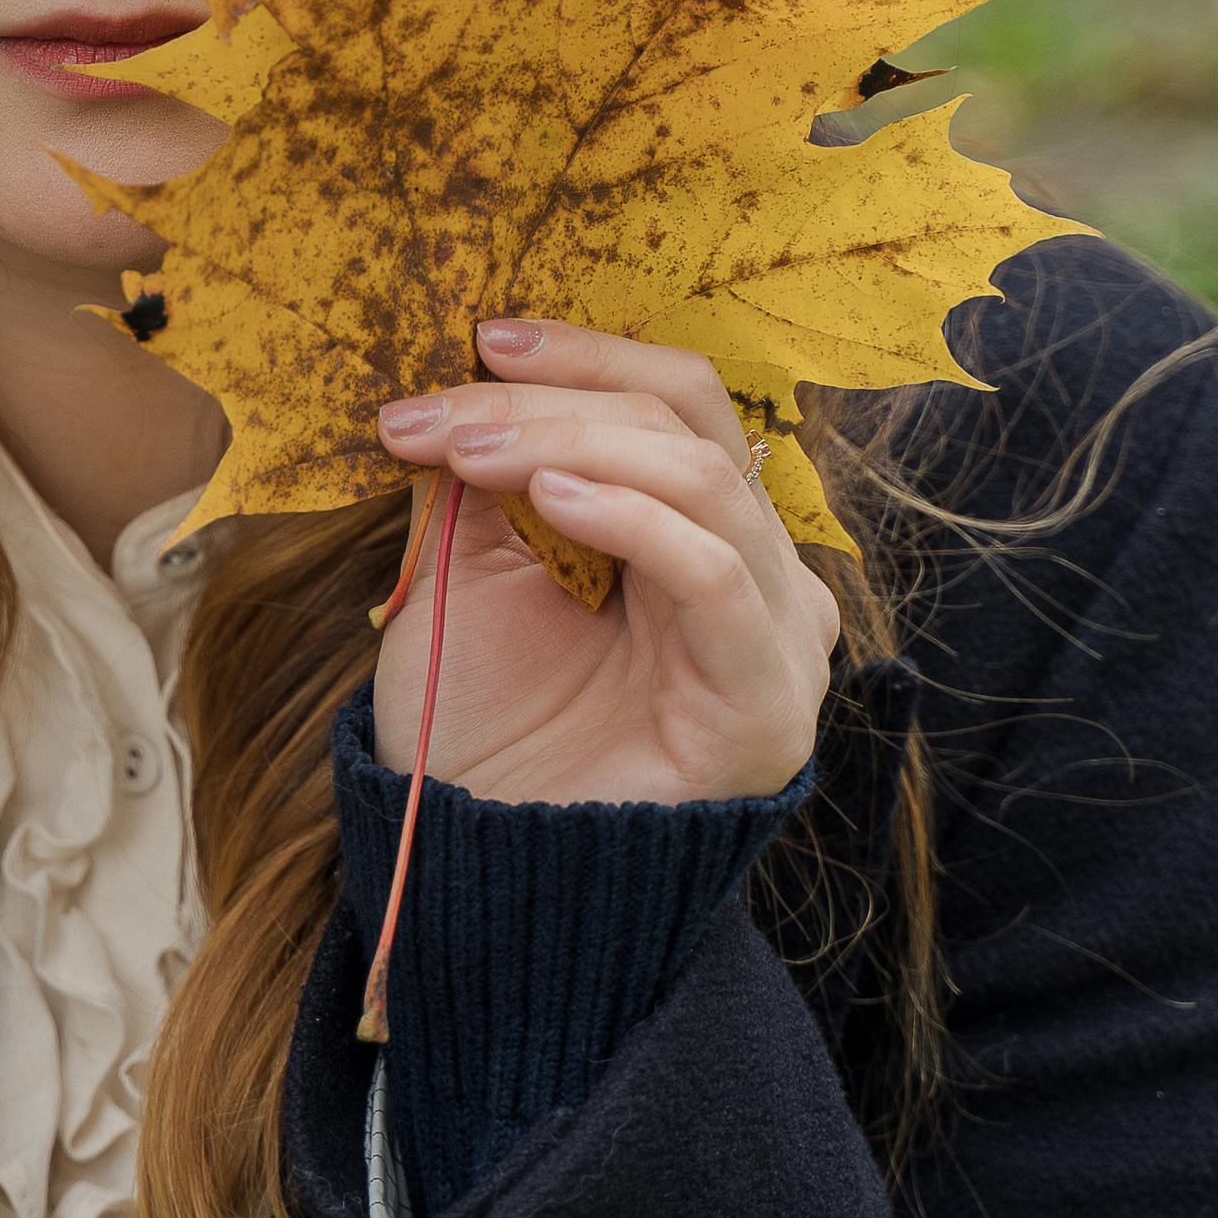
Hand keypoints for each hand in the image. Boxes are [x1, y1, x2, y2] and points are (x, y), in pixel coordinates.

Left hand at [369, 321, 839, 806]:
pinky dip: (631, 517)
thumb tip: (464, 374)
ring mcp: (776, 634)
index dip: (578, 359)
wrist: (481, 876)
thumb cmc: (481, 733)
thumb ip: (483, 475)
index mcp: (698, 535)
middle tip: (441, 410)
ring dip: (571, 443)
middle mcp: (755, 572)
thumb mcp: (466, 574)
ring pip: (700, 477)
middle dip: (555, 396)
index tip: (472, 341)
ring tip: (468, 453)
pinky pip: (718, 574)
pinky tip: (548, 500)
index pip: (668, 401)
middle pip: (686, 420)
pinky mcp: (769, 698)